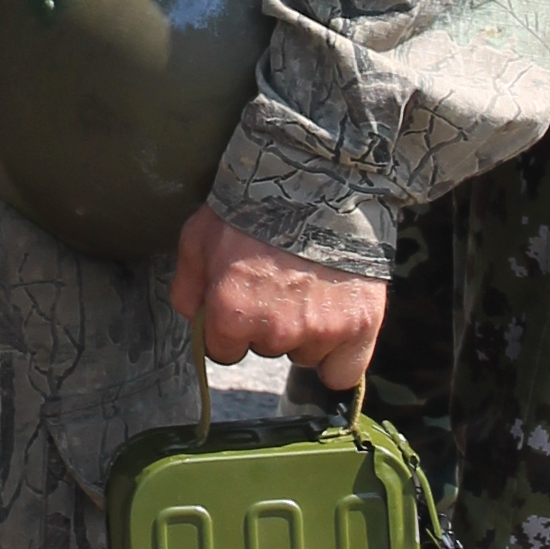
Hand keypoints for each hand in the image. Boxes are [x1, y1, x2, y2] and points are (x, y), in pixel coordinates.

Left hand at [172, 203, 385, 402]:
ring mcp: (321, 331)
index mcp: (231, 314)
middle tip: (280, 278)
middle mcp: (275, 331)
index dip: (230, 325)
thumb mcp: (199, 237)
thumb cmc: (254, 204)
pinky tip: (336, 323)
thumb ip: (189, 287)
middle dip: (269, 323)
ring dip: (306, 332)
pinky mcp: (360, 326)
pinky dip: (340, 355)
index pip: (222, 352)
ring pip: (305, 355)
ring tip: (312, 285)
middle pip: (267, 349)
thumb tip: (195, 320)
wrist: (320, 176)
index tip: (242, 297)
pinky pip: (344, 372)